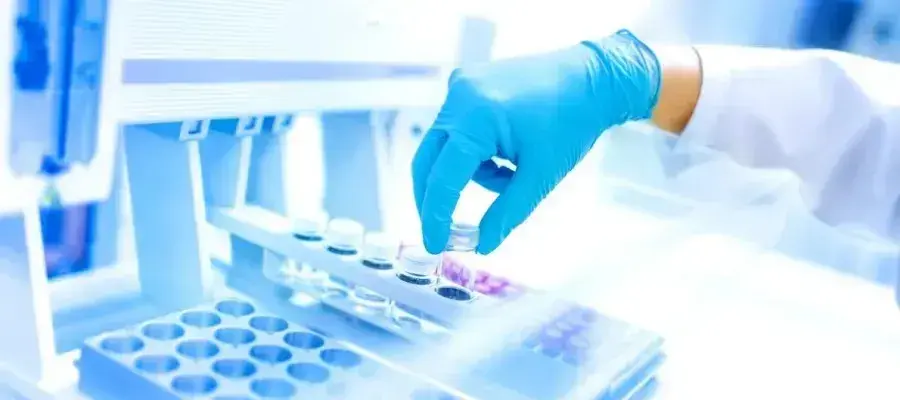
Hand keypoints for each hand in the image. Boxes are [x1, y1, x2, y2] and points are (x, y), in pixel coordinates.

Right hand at [412, 30, 661, 253]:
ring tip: (511, 173)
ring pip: (445, 147)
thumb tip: (482, 245)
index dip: (436, 216)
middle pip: (428, 161)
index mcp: (476, 118)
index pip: (443, 178)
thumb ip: (507, 213)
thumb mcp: (541, 176)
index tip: (435, 245)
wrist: (592, 78)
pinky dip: (473, 150)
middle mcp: (459, 97)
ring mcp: (460, 85)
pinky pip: (455, 127)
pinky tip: (507, 150)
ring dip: (469, 172)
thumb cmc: (573, 124)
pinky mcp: (466, 82)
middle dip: (435, 197)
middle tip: (444, 231)